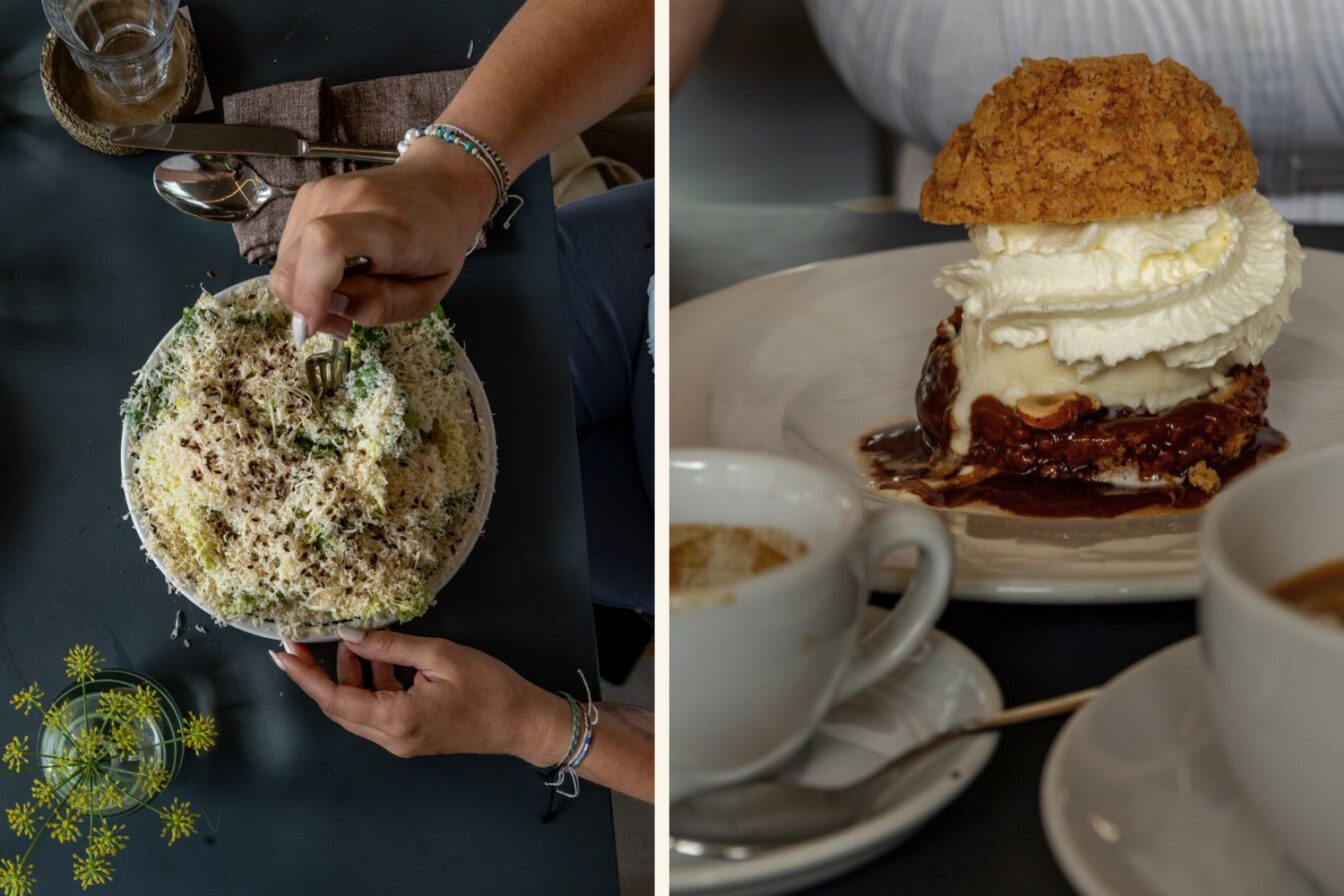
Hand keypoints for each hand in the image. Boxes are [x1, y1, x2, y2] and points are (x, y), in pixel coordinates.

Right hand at [270, 139, 497, 341]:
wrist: (439, 186)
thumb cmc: (439, 244)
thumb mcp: (427, 293)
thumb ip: (383, 306)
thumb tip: (333, 307)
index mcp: (390, 226)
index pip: (328, 243)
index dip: (310, 289)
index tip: (313, 326)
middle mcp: (349, 200)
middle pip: (294, 260)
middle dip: (306, 306)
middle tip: (340, 323)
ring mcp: (324, 192)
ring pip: (286, 260)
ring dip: (305, 291)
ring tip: (345, 295)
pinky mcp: (309, 193)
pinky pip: (290, 247)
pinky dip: (305, 271)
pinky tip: (337, 272)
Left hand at [271, 628, 569, 764]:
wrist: (524, 723)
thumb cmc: (490, 688)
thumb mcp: (441, 656)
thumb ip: (392, 647)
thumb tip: (351, 634)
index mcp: (396, 720)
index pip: (334, 700)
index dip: (305, 677)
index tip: (282, 653)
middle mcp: (391, 738)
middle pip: (340, 707)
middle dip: (319, 675)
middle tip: (303, 642)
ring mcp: (402, 741)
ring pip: (358, 709)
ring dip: (349, 676)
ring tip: (352, 640)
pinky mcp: (413, 736)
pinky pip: (378, 710)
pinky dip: (371, 684)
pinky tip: (379, 658)